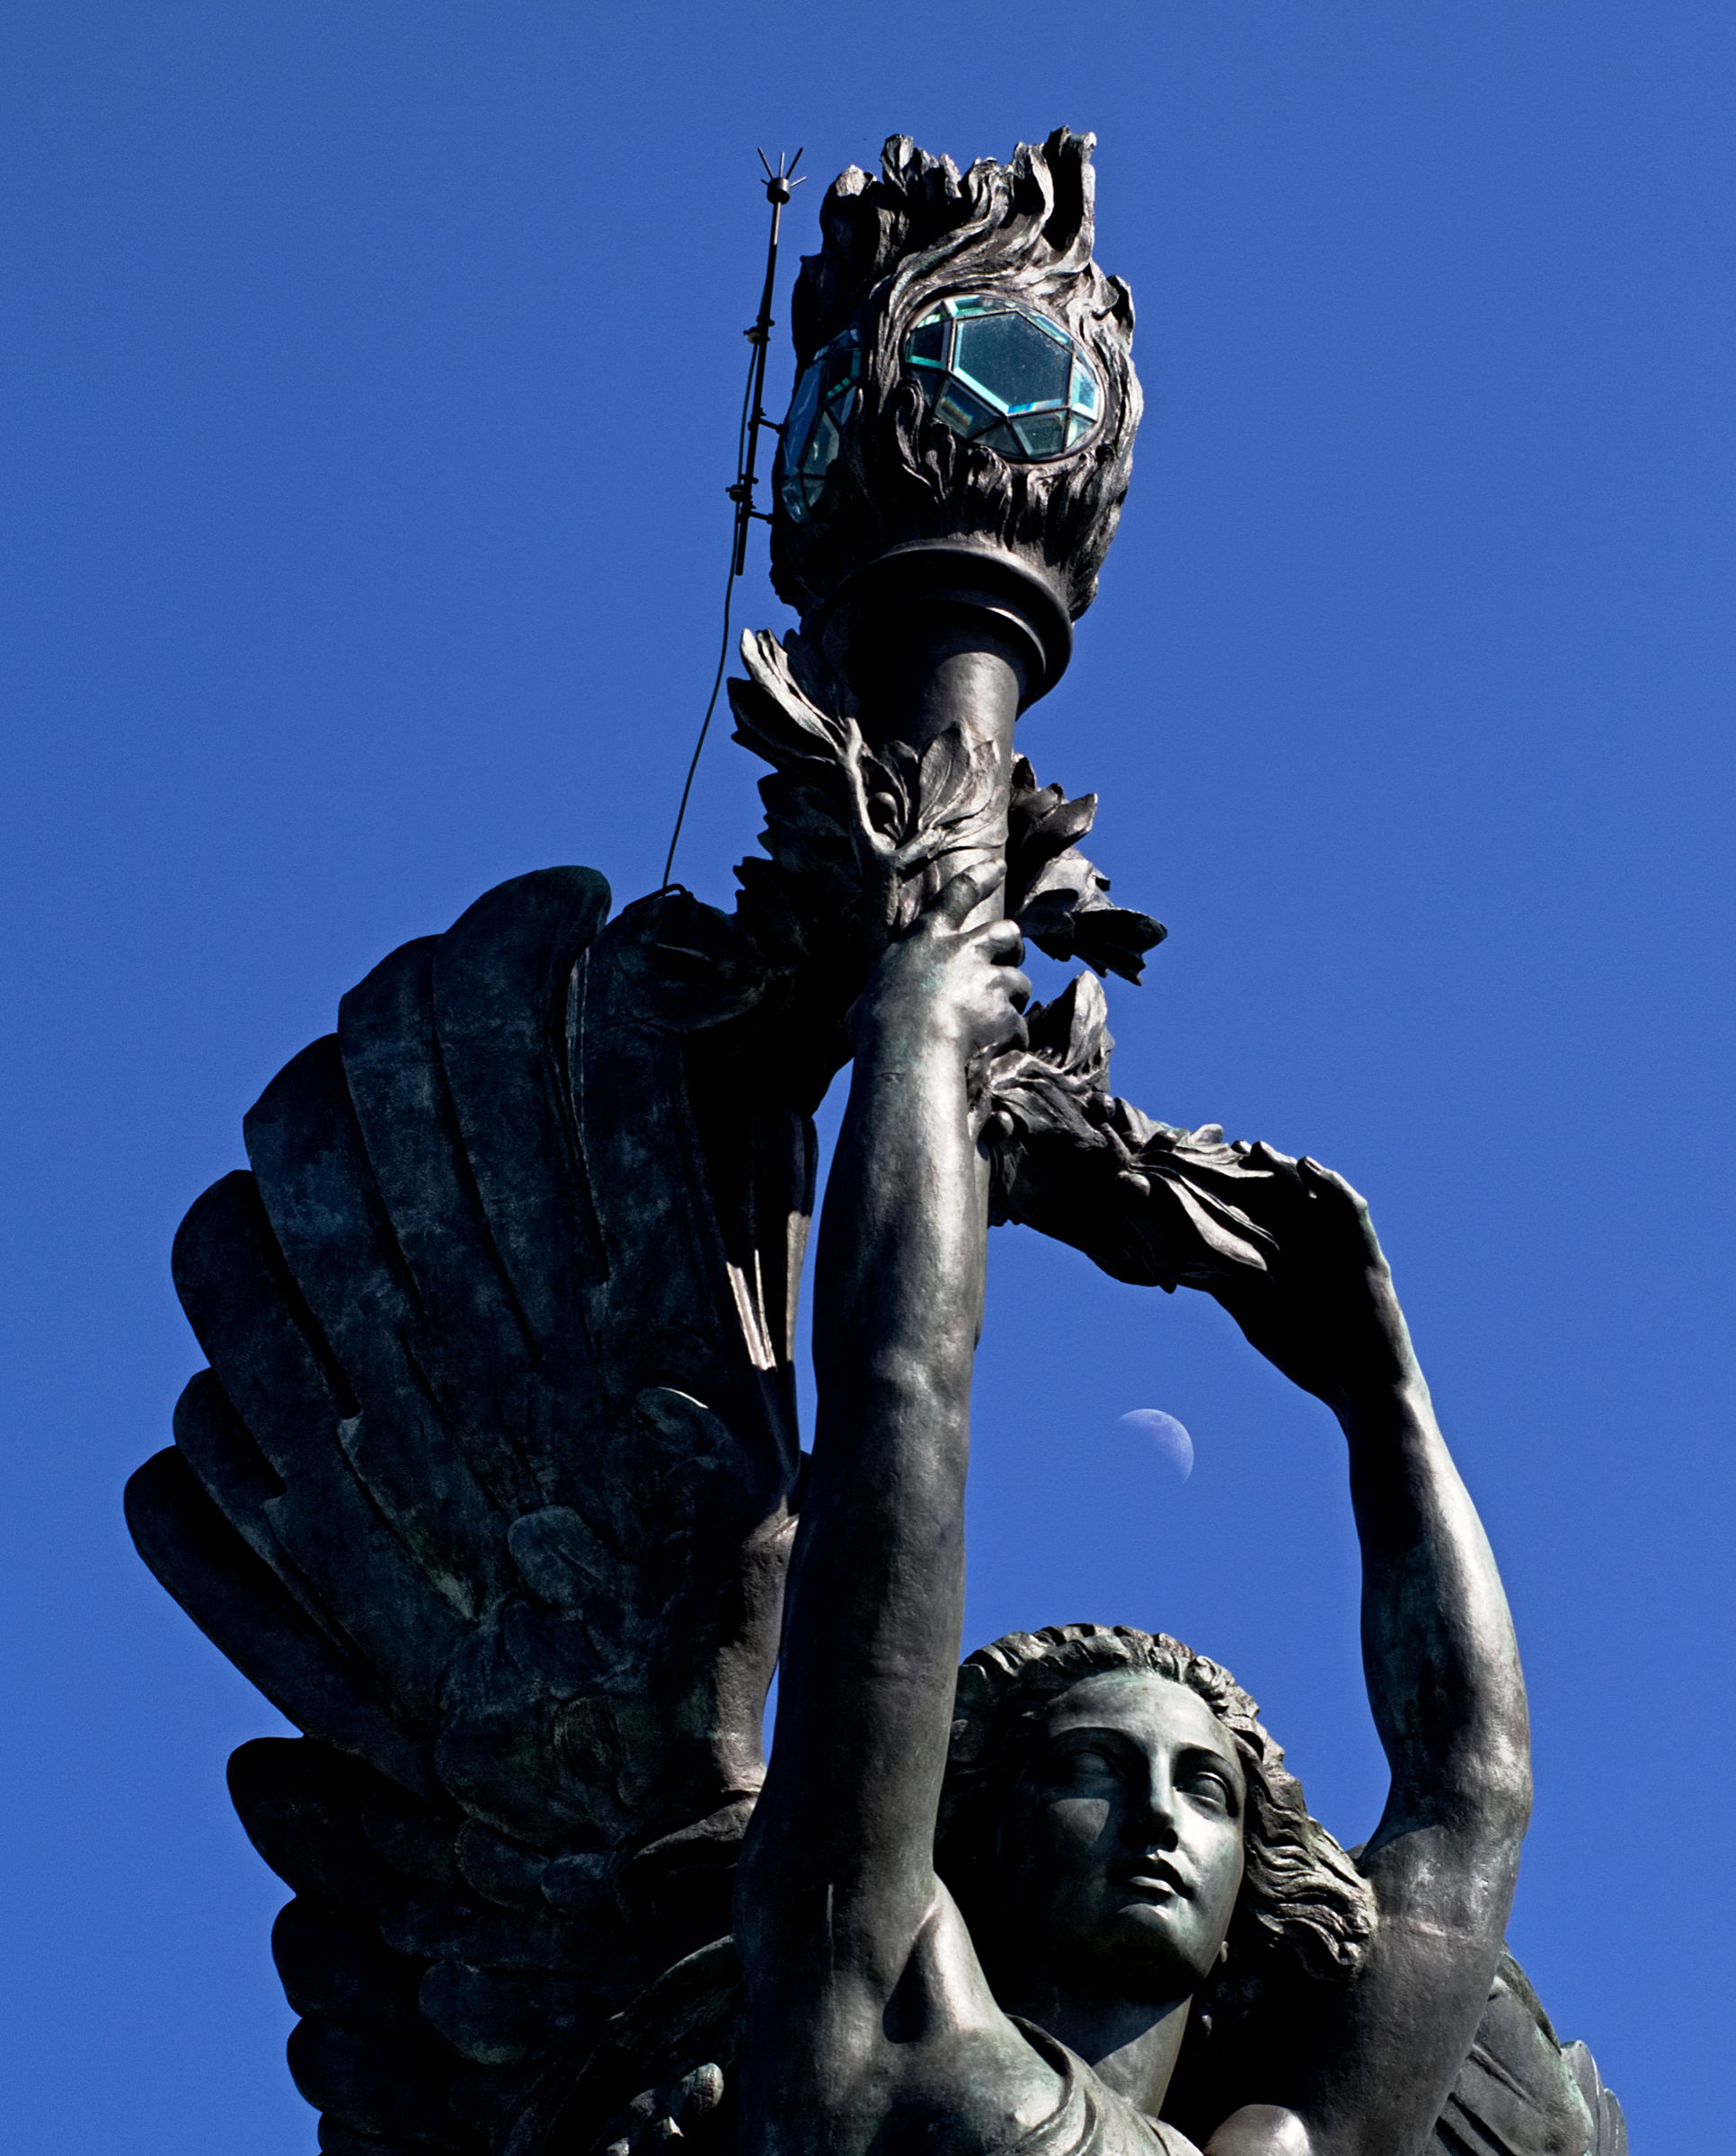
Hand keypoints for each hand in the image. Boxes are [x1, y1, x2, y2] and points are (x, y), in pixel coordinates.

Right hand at [851, 862, 1030, 1070]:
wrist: (908, 1046)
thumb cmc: (876, 1025)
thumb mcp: (868, 999)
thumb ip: (875, 999)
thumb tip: (855, 1017)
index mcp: (926, 938)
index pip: (959, 893)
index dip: (982, 876)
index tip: (1000, 867)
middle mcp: (963, 951)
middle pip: (1005, 932)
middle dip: (1012, 944)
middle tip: (1011, 957)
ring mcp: (988, 979)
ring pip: (1019, 979)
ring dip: (1014, 996)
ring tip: (1000, 1017)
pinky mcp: (1004, 1010)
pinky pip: (1018, 1024)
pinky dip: (1012, 1036)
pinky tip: (999, 1048)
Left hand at [1206, 1147, 1421, 1415]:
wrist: (1363, 1389)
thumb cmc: (1310, 1360)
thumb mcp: (1256, 1322)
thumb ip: (1229, 1291)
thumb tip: (1185, 1268)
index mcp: (1288, 1264)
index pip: (1259, 1217)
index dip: (1233, 1193)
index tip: (1202, 1171)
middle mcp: (1315, 1250)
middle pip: (1285, 1200)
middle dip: (1257, 1172)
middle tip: (1227, 1148)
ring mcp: (1341, 1250)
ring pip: (1315, 1197)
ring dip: (1289, 1170)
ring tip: (1258, 1148)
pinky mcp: (1368, 1254)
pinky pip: (1352, 1211)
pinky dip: (1331, 1186)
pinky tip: (1308, 1167)